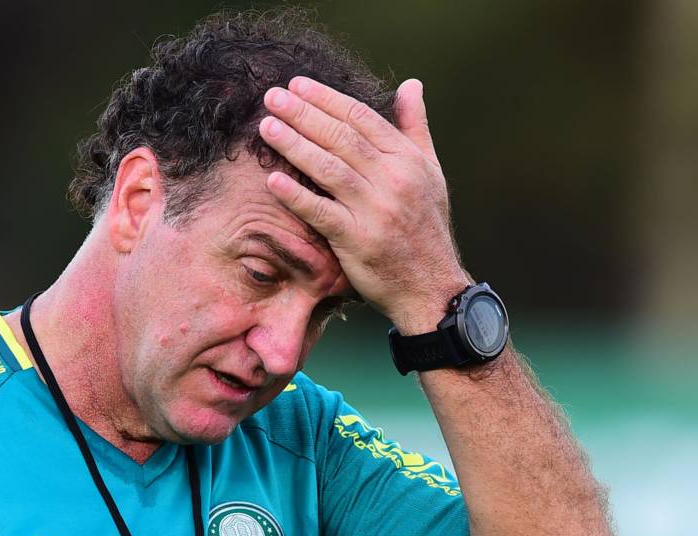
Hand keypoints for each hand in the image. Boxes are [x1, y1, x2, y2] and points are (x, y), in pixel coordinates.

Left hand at [259, 76, 469, 333]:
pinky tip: (273, 179)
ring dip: (294, 145)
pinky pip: (321, 212)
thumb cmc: (426, 228)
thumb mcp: (431, 173)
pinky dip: (297, 195)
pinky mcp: (359, 241)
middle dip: (304, 114)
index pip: (362, 119)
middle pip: (342, 138)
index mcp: (409, 160)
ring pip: (329, 169)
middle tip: (272, 97)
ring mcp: (376, 211)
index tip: (298, 85)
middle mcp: (394, 180)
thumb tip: (411, 85)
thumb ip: (415, 128)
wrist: (431, 288)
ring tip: (266, 127)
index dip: (327, 99)